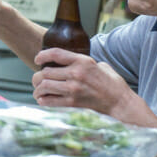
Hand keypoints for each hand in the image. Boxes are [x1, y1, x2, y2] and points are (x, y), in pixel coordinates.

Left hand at [31, 48, 150, 125]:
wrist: (119, 102)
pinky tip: (43, 99)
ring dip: (38, 89)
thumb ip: (84, 62)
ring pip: (45, 86)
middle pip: (46, 72)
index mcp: (83, 61)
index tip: (37, 59)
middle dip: (38, 76)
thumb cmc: (112, 83)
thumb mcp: (99, 65)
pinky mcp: (73, 103)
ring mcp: (74, 89)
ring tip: (38, 90)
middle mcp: (76, 74)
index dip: (42, 55)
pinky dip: (43, 100)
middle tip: (37, 79)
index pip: (56, 54)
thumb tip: (71, 62)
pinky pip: (50, 101)